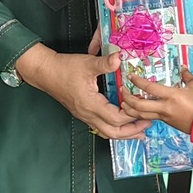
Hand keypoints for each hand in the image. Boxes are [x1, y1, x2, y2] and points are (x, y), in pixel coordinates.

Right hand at [15, 43, 147, 139]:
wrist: (45, 72)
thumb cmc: (64, 68)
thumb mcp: (87, 63)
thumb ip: (105, 63)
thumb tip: (119, 58)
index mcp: (90, 104)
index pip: (116, 118)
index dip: (131, 115)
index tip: (142, 107)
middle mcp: (87, 114)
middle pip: (113, 132)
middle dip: (131, 131)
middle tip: (147, 125)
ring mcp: (84, 115)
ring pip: (106, 132)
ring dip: (123, 133)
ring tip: (138, 131)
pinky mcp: (82, 113)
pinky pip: (100, 127)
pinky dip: (113, 128)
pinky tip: (120, 124)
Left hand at [119, 65, 192, 135]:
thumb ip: (187, 75)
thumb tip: (182, 68)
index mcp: (171, 96)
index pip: (149, 87)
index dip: (138, 81)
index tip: (131, 76)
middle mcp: (164, 107)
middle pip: (139, 105)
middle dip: (128, 98)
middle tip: (123, 91)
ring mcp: (164, 116)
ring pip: (141, 115)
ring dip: (130, 109)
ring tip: (125, 103)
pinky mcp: (165, 122)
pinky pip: (149, 118)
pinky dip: (140, 114)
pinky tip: (137, 110)